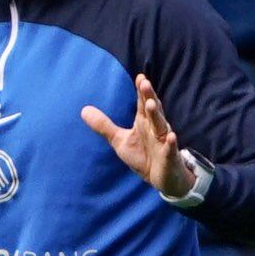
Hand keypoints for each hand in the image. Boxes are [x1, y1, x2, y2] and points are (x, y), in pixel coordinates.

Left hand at [80, 73, 192, 197]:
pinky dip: (170, 142)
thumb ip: (104, 125)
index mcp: (144, 122)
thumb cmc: (142, 156)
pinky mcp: (169, 156)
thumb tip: (83, 110)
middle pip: (152, 110)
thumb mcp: (119, 140)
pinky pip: (170, 148)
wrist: (161, 179)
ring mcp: (163, 141)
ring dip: (156, 115)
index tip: (139, 77)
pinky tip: (171, 136)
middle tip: (144, 83)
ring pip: (160, 125)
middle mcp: (155, 128)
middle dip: (149, 96)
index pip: (142, 103)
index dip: (141, 91)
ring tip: (151, 104)